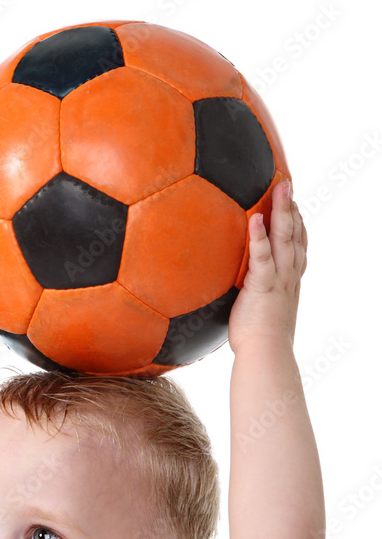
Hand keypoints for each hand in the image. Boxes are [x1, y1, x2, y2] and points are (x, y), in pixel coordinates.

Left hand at [228, 180, 306, 352]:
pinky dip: (259, 237)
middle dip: (292, 208)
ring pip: (285, 239)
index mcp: (288, 281)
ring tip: (280, 188)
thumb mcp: (260, 310)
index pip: (297, 246)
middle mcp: (288, 276)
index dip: (297, 224)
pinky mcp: (263, 285)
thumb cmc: (258, 338)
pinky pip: (262, 258)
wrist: (266, 353)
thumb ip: (255, 295)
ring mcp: (278, 279)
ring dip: (283, 212)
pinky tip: (255, 218)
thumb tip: (241, 292)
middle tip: (288, 184)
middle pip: (295, 235)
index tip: (293, 204)